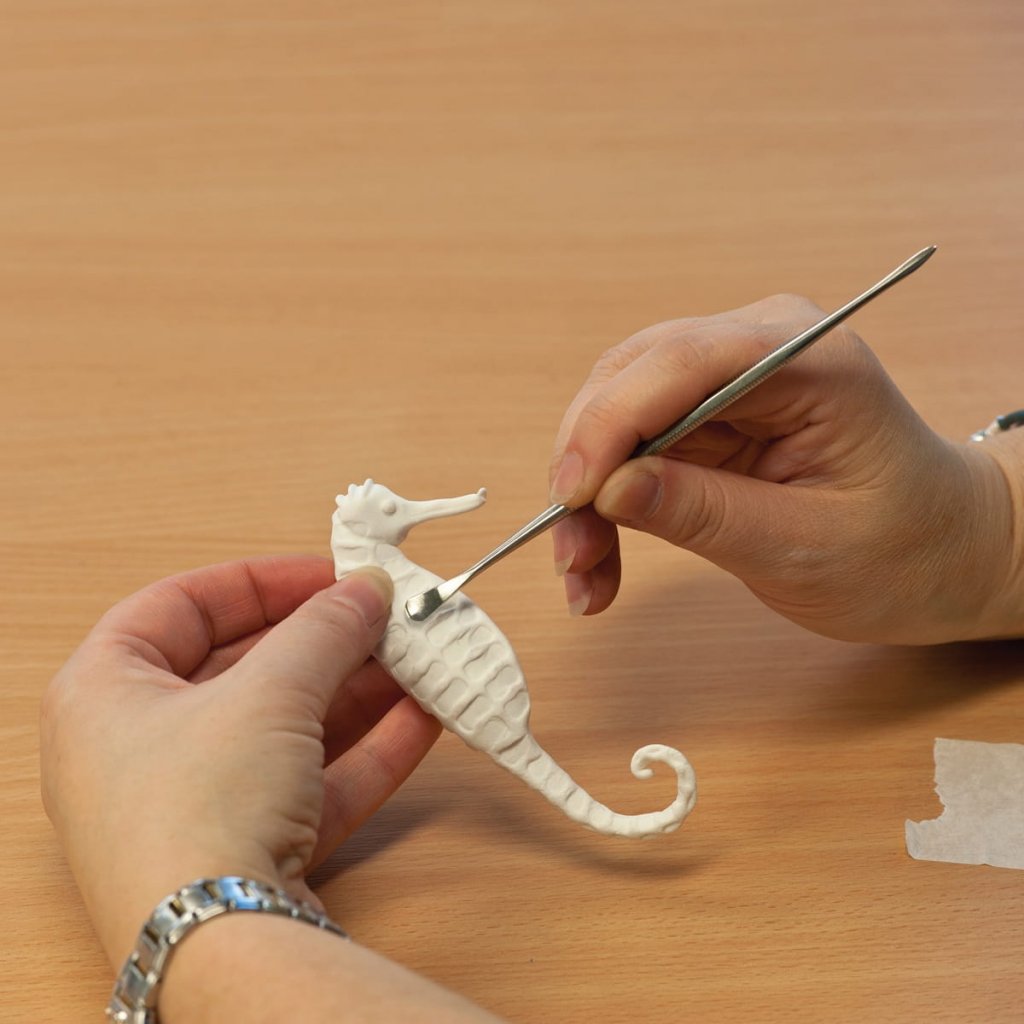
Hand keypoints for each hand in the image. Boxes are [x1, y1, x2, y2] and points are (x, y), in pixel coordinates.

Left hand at [40, 556, 441, 966]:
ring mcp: (195, 803)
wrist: (218, 947)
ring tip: (421, 661)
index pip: (181, 604)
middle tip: (386, 617)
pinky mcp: (246, 849)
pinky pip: (310, 781)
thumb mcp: (270, 690)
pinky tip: (424, 718)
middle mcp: (141, 746)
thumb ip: (325, 629)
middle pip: (246, 667)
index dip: (262, 581)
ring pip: (287, 727)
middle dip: (327, 642)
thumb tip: (369, 588)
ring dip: (359, 693)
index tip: (330, 573)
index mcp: (107, 690)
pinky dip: (365, 749)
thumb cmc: (201, 804)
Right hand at [548, 294, 1022, 643]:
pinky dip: (606, 506)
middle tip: (570, 550)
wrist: (944, 553)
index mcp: (807, 359)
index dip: (611, 424)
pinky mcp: (707, 419)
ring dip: (587, 494)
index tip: (574, 496)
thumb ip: (708, 513)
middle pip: (631, 381)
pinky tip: (599, 563)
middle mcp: (757, 348)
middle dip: (586, 466)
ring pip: (616, 418)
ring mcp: (727, 381)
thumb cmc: (906, 549)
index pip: (682, 362)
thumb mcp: (810, 547)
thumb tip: (610, 489)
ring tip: (583, 574)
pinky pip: (631, 450)